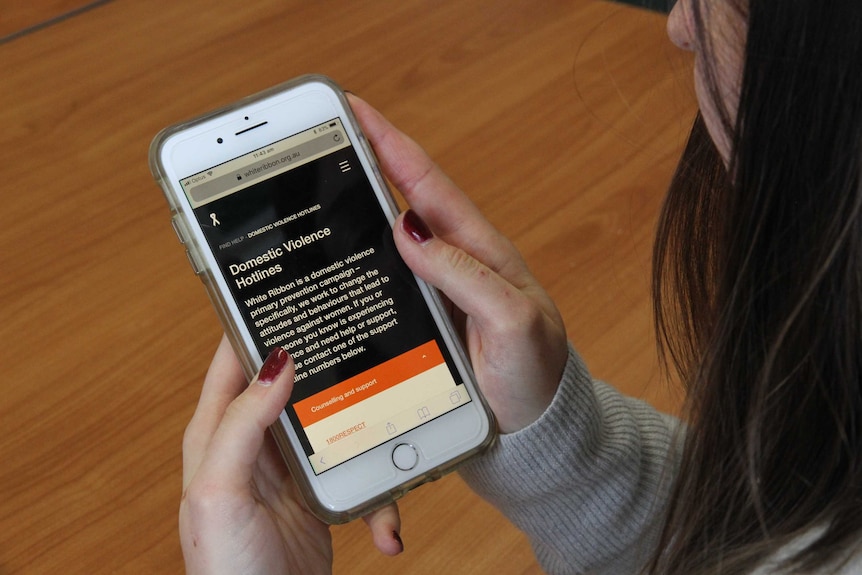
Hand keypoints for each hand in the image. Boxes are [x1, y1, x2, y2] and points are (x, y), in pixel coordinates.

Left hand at [180, 335, 402, 574]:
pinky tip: (384, 512)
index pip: (234, 361)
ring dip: (361, 424)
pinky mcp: (318, 492)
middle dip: (323, 364)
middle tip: (358, 339)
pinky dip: (374, 486)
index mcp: (216, 434)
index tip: (289, 293)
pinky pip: (352, 470)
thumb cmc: (226, 567)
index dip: (256, 325)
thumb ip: (242, 423)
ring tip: (390, 423)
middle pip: (290, 384)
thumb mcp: (222, 488)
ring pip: (331, 421)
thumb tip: (275, 363)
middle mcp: (252, 444)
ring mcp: (288, 468)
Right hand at [349, 95, 568, 432]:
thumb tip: (410, 230)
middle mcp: (453, 262)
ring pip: (387, 241)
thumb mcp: (513, 320)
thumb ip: (467, 276)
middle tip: (320, 136)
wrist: (536, 427)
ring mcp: (435, 291)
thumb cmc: (536, 372)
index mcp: (480, 250)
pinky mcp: (422, 321)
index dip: (391, 145)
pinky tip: (332, 260)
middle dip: (363, 164)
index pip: (428, 186)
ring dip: (354, 211)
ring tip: (313, 183)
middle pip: (400, 202)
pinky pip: (384, 283)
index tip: (356, 110)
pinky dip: (358, 263)